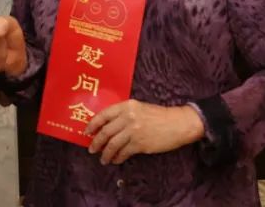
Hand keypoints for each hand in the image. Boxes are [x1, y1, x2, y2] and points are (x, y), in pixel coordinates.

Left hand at [84, 100, 203, 164]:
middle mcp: (128, 117)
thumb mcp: (139, 108)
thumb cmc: (158, 115)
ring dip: (105, 154)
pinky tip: (116, 160)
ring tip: (103, 159)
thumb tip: (106, 125)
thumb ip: (123, 114)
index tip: (86, 132)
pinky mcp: (140, 144)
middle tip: (91, 149)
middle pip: (105, 132)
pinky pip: (123, 153)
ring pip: (112, 145)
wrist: (177, 123)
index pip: (103, 115)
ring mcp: (133, 131)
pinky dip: (118, 157)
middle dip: (96, 142)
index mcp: (126, 106)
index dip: (92, 124)